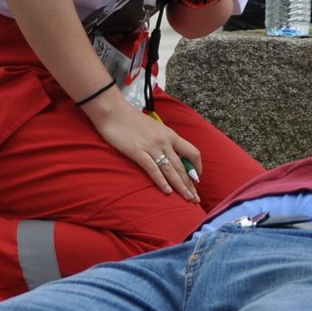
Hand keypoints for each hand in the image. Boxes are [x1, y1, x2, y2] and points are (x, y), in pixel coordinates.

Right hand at [87, 98, 201, 202]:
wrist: (114, 112)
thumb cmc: (132, 120)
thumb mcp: (155, 128)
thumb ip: (164, 140)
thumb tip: (172, 154)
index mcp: (170, 135)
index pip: (192, 152)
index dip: (197, 167)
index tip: (197, 179)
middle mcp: (165, 141)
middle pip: (182, 166)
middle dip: (190, 184)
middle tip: (195, 199)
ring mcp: (152, 147)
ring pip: (170, 170)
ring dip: (180, 186)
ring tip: (187, 199)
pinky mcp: (137, 152)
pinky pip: (153, 169)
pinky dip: (161, 181)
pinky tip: (167, 191)